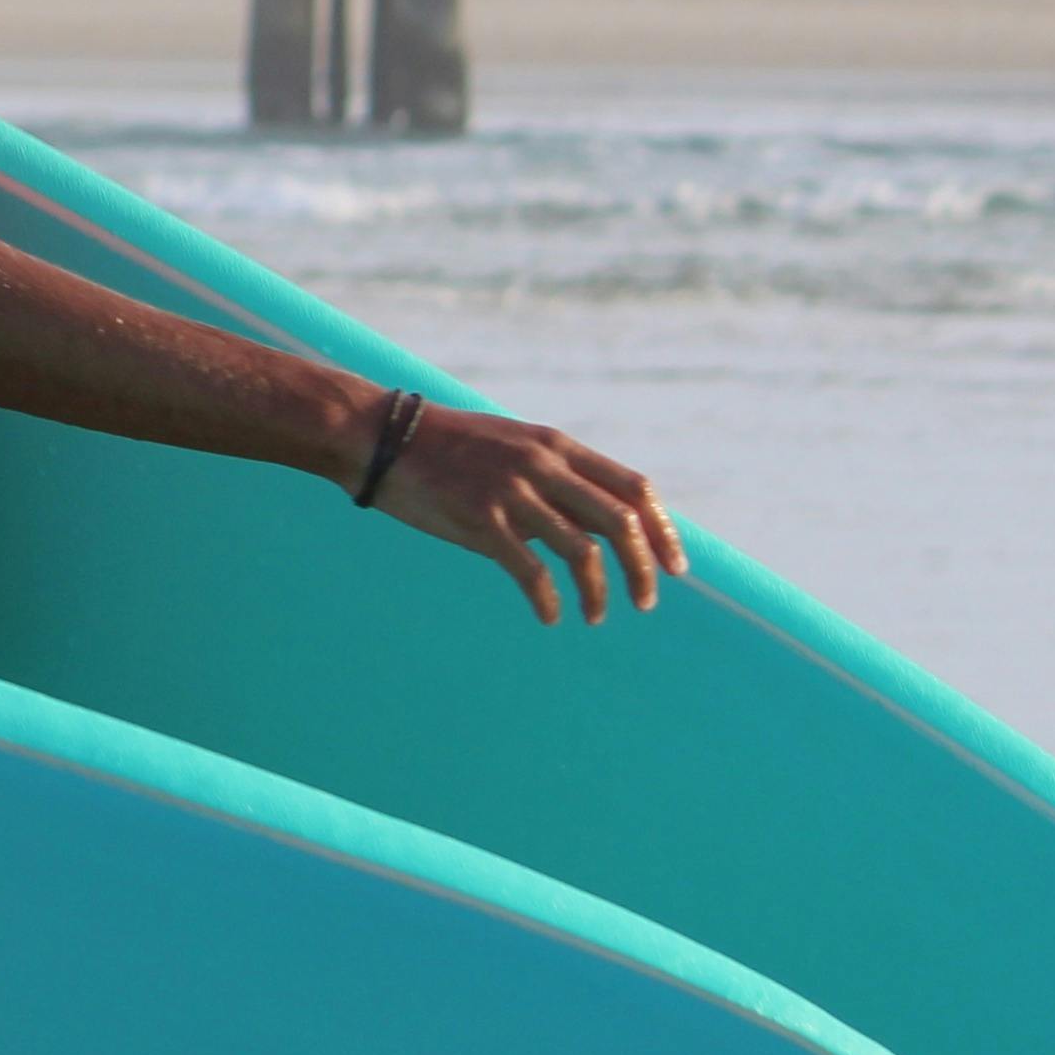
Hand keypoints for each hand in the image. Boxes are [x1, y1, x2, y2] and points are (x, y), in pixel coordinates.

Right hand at [376, 402, 685, 624]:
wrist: (381, 437)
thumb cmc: (447, 449)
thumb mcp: (512, 447)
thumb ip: (553, 478)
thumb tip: (593, 523)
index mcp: (555, 446)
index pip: (634, 487)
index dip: (663, 530)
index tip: (674, 567)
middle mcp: (542, 465)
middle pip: (621, 522)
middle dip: (643, 568)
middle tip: (646, 602)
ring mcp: (511, 491)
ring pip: (582, 552)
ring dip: (598, 593)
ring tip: (596, 617)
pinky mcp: (479, 519)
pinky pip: (530, 570)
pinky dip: (547, 601)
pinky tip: (549, 616)